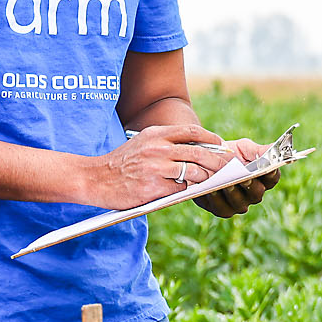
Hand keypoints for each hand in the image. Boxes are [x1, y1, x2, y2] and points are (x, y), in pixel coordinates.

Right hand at [95, 125, 233, 210]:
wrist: (96, 179)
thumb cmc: (121, 163)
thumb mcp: (142, 143)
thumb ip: (166, 144)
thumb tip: (196, 151)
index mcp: (156, 134)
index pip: (192, 131)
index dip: (210, 138)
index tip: (220, 145)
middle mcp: (157, 148)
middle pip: (199, 152)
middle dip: (217, 160)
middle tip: (225, 167)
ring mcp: (156, 168)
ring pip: (194, 171)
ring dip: (205, 177)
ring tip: (207, 180)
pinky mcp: (154, 187)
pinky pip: (181, 188)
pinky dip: (187, 189)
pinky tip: (186, 189)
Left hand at [195, 136, 280, 218]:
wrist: (203, 160)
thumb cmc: (228, 154)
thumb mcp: (243, 148)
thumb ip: (258, 150)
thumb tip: (275, 148)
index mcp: (262, 179)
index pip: (272, 178)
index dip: (271, 174)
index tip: (269, 167)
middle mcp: (252, 194)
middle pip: (256, 193)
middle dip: (251, 185)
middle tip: (246, 178)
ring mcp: (237, 204)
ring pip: (239, 203)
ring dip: (233, 193)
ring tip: (227, 184)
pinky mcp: (221, 209)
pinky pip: (221, 208)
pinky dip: (216, 199)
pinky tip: (212, 190)